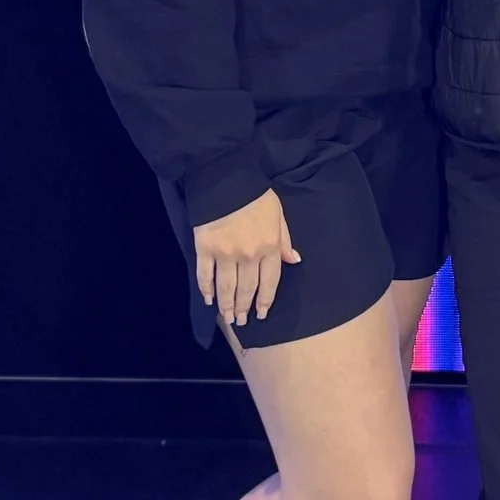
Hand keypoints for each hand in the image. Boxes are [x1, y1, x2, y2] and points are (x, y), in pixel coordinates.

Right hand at [194, 188, 297, 329]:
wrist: (226, 177)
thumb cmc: (255, 194)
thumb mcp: (278, 214)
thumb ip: (284, 239)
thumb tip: (294, 261)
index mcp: (269, 246)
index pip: (269, 282)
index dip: (265, 300)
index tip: (262, 313)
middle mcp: (249, 255)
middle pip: (247, 289)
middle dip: (244, 308)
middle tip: (241, 321)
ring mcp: (225, 253)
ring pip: (227, 287)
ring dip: (227, 306)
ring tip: (227, 317)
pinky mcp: (205, 248)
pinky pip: (205, 275)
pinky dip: (206, 290)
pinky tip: (209, 300)